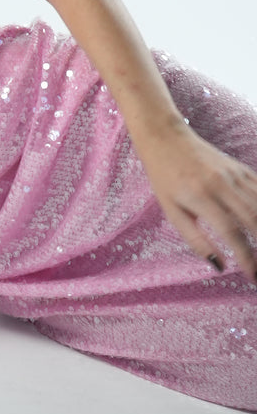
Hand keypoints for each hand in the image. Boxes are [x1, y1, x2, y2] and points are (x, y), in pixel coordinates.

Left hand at [137, 122, 256, 280]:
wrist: (165, 137)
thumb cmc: (165, 178)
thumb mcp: (171, 211)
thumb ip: (195, 239)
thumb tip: (219, 265)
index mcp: (200, 195)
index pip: (232, 231)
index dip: (246, 257)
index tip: (252, 276)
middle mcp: (221, 183)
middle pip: (253, 219)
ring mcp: (233, 173)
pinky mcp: (240, 168)